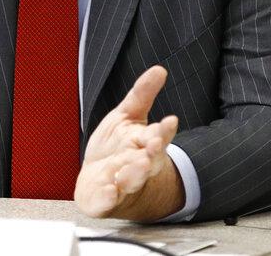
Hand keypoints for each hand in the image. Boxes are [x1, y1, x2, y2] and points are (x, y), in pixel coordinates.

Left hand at [75, 65, 182, 220]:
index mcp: (144, 144)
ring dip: (133, 176)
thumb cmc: (117, 148)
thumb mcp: (127, 116)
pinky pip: (108, 202)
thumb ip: (142, 94)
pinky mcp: (105, 200)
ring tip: (131, 170)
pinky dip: (109, 198)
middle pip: (149, 161)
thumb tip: (159, 69)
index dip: (164, 130)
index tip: (170, 121)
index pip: (159, 136)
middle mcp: (137, 165)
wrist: (100, 182)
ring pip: (131, 181)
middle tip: (151, 150)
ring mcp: (122, 184)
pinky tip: (109, 191)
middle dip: (151, 156)